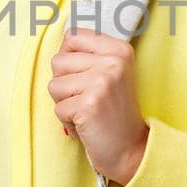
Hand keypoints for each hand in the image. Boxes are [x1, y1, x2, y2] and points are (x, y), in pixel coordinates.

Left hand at [48, 25, 149, 186]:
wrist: (132, 150)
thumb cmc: (114, 113)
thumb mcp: (111, 74)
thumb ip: (90, 54)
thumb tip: (63, 37)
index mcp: (119, 49)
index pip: (72, 36)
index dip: (69, 59)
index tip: (85, 76)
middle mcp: (113, 61)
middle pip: (58, 61)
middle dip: (65, 85)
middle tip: (88, 99)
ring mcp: (101, 82)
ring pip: (54, 85)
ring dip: (65, 104)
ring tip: (87, 112)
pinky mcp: (88, 104)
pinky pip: (58, 108)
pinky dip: (68, 122)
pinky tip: (87, 125)